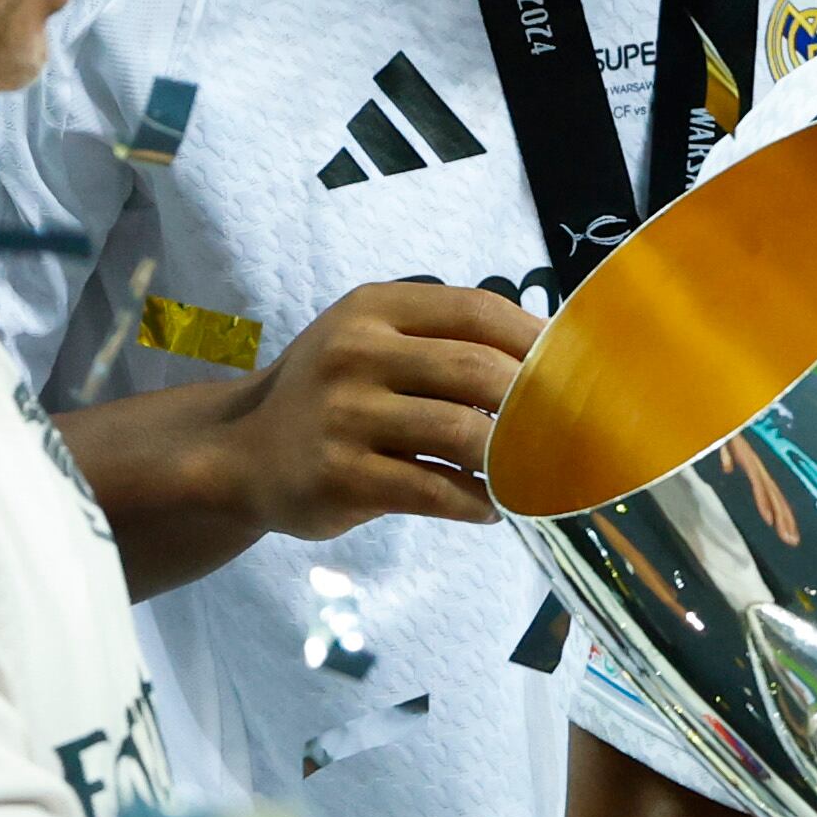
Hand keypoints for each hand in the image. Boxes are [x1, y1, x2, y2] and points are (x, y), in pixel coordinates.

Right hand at [211, 281, 540, 537]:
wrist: (240, 452)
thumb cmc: (334, 394)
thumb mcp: (373, 342)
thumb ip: (445, 342)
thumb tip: (554, 361)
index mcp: (374, 309)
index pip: (477, 311)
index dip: (536, 340)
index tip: (576, 369)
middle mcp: (355, 353)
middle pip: (478, 371)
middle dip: (535, 404)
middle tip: (570, 431)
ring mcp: (344, 415)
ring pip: (462, 434)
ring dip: (513, 460)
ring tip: (536, 475)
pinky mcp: (340, 475)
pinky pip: (434, 489)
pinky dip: (477, 501)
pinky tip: (494, 508)